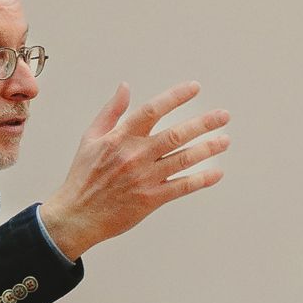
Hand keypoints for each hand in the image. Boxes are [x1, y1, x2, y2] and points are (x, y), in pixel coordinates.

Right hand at [40, 81, 229, 261]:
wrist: (77, 215)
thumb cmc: (83, 176)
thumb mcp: (91, 137)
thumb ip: (111, 111)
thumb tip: (125, 87)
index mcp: (121, 137)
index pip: (153, 110)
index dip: (176, 97)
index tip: (195, 88)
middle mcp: (135, 155)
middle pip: (176, 134)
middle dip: (203, 123)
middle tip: (223, 116)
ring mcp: (144, 178)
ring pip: (183, 159)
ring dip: (207, 149)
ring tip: (225, 140)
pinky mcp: (150, 199)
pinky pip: (181, 187)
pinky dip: (200, 180)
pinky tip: (216, 173)